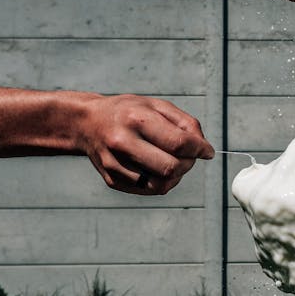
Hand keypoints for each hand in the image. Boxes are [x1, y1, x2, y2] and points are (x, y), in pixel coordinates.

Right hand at [77, 94, 213, 194]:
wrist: (87, 123)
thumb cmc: (127, 112)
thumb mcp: (156, 105)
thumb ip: (185, 123)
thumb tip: (204, 148)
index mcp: (136, 119)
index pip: (179, 143)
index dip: (200, 149)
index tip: (207, 151)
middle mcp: (122, 142)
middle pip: (171, 168)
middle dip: (189, 164)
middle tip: (190, 156)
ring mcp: (115, 164)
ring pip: (161, 184)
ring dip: (177, 176)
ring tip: (174, 162)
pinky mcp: (112, 180)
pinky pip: (148, 190)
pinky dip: (162, 182)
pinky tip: (159, 168)